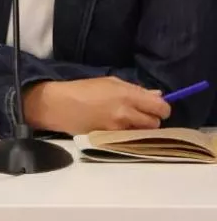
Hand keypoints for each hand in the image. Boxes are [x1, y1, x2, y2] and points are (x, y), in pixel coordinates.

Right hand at [24, 77, 170, 134]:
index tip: (154, 107)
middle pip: (156, 122)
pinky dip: (129, 134)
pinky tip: (118, 128)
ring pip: (144, 133)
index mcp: (128, 95)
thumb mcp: (109, 82)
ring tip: (128, 122)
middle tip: (139, 114)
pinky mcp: (112, 139)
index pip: (161, 107)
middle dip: (151, 119)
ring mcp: (119, 128)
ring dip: (141, 128)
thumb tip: (157, 96)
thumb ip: (135, 89)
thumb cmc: (83, 89)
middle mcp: (127, 113)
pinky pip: (130, 138)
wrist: (59, 106)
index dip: (161, 108)